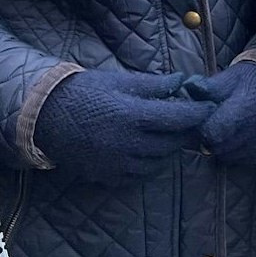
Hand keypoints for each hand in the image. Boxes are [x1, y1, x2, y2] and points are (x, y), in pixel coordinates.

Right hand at [34, 70, 213, 185]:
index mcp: (132, 116)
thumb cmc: (86, 91)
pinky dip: (149, 165)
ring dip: (169, 149)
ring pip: (158, 163)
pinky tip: (149, 151)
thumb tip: (184, 81)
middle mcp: (126, 144)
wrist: (46, 115)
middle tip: (192, 121)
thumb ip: (155, 84)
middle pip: (172, 143)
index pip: (178, 119)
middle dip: (185, 132)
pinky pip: (138, 176)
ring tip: (170, 135)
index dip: (198, 113)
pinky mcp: (106, 176)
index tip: (209, 107)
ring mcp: (116, 164)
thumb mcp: (121, 80)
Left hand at [185, 61, 255, 164]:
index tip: (203, 119)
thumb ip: (209, 86)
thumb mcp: (232, 77)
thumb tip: (187, 88)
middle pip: (217, 147)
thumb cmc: (254, 80)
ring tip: (226, 129)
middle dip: (209, 137)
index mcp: (244, 110)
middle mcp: (255, 132)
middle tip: (212, 123)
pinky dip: (236, 151)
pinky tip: (239, 136)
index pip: (212, 132)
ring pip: (227, 156)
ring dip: (221, 146)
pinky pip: (242, 160)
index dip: (202, 127)